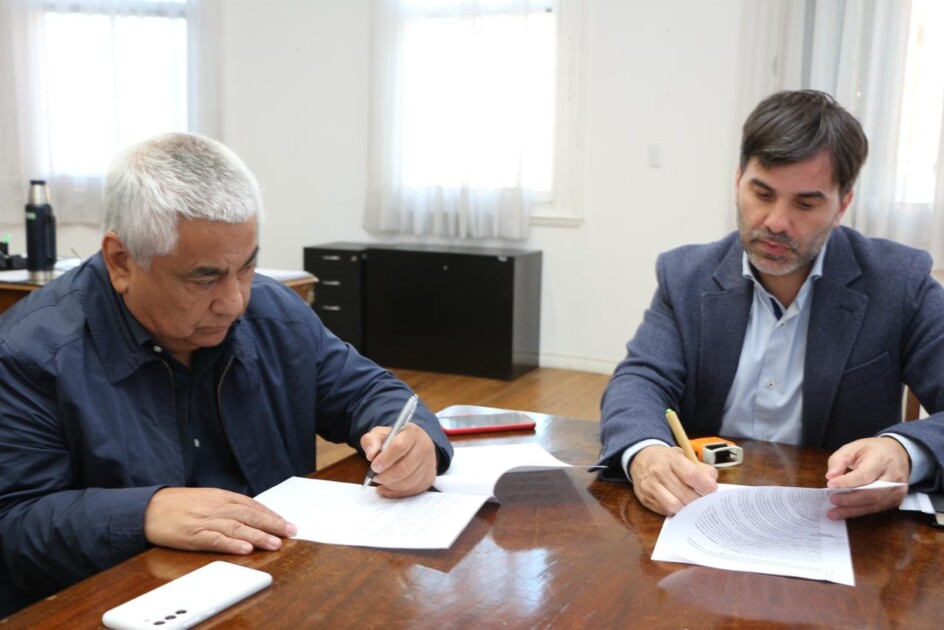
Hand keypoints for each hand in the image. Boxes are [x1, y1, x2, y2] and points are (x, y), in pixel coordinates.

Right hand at [144, 487, 296, 553]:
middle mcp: (217, 507)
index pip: (253, 505)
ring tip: (275, 543)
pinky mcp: (194, 535)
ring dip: (259, 535)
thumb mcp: (207, 499)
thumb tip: (250, 515)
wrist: (150, 508)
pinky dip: (232, 544)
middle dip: (273, 524)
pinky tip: (245, 548)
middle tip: (290, 532)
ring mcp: (206, 521)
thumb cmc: (179, 504)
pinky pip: (216, 539)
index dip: (272, 515)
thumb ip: (228, 506)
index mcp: (222, 497)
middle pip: (250, 515)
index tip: (286, 523)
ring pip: (238, 527)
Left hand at [361, 423, 436, 497]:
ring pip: (409, 481)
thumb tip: (371, 455)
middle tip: (375, 477)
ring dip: (391, 485)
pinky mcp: (430, 477)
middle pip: (405, 467)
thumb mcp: (379, 434)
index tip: (374, 467)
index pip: (399, 447)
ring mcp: (430, 463)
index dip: (385, 459)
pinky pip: (413, 490)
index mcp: (411, 432)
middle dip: (386, 476)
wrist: (411, 443)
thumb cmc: (393, 439)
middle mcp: (425, 446)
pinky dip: (397, 492)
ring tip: (381, 481)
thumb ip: (371, 441)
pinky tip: (387, 488)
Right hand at [629, 445, 718, 514]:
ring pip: (674, 506)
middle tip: (705, 501)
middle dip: (699, 500)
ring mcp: (650, 486)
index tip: (712, 490)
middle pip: (684, 494)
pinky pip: (665, 511)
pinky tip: (679, 504)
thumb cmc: (667, 459)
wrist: (641, 459)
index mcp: (671, 458)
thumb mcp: (685, 455)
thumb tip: (712, 484)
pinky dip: (676, 510)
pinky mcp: (645, 499)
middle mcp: (658, 472)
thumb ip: (701, 468)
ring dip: (687, 508)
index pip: (690, 475)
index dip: (704, 485)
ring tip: (693, 504)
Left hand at [824, 437, 909, 518]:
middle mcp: (893, 476)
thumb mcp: (853, 447)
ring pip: (875, 504)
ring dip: (853, 510)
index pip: (865, 474)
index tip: (830, 485)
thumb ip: (839, 460)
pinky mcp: (897, 499)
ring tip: (834, 512)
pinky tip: (846, 512)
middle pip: (872, 492)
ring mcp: (897, 490)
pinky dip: (860, 511)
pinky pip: (877, 508)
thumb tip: (830, 476)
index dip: (847, 482)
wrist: (898, 453)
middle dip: (850, 499)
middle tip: (832, 500)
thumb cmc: (872, 450)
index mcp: (881, 459)